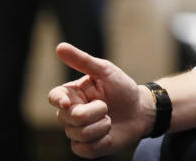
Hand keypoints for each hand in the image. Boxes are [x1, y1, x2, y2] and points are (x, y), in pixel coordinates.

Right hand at [48, 42, 152, 157]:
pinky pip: (84, 149)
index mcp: (72, 94)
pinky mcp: (85, 147)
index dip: (58, 100)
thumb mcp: (106, 71)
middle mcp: (71, 113)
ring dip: (101, 125)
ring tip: (110, 119)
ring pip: (77, 133)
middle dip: (93, 112)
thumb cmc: (123, 88)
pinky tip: (108, 133)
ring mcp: (76, 131)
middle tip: (107, 106)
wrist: (141, 110)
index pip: (55, 97)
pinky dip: (101, 141)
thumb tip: (60, 46)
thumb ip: (83, 61)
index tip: (66, 102)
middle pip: (69, 117)